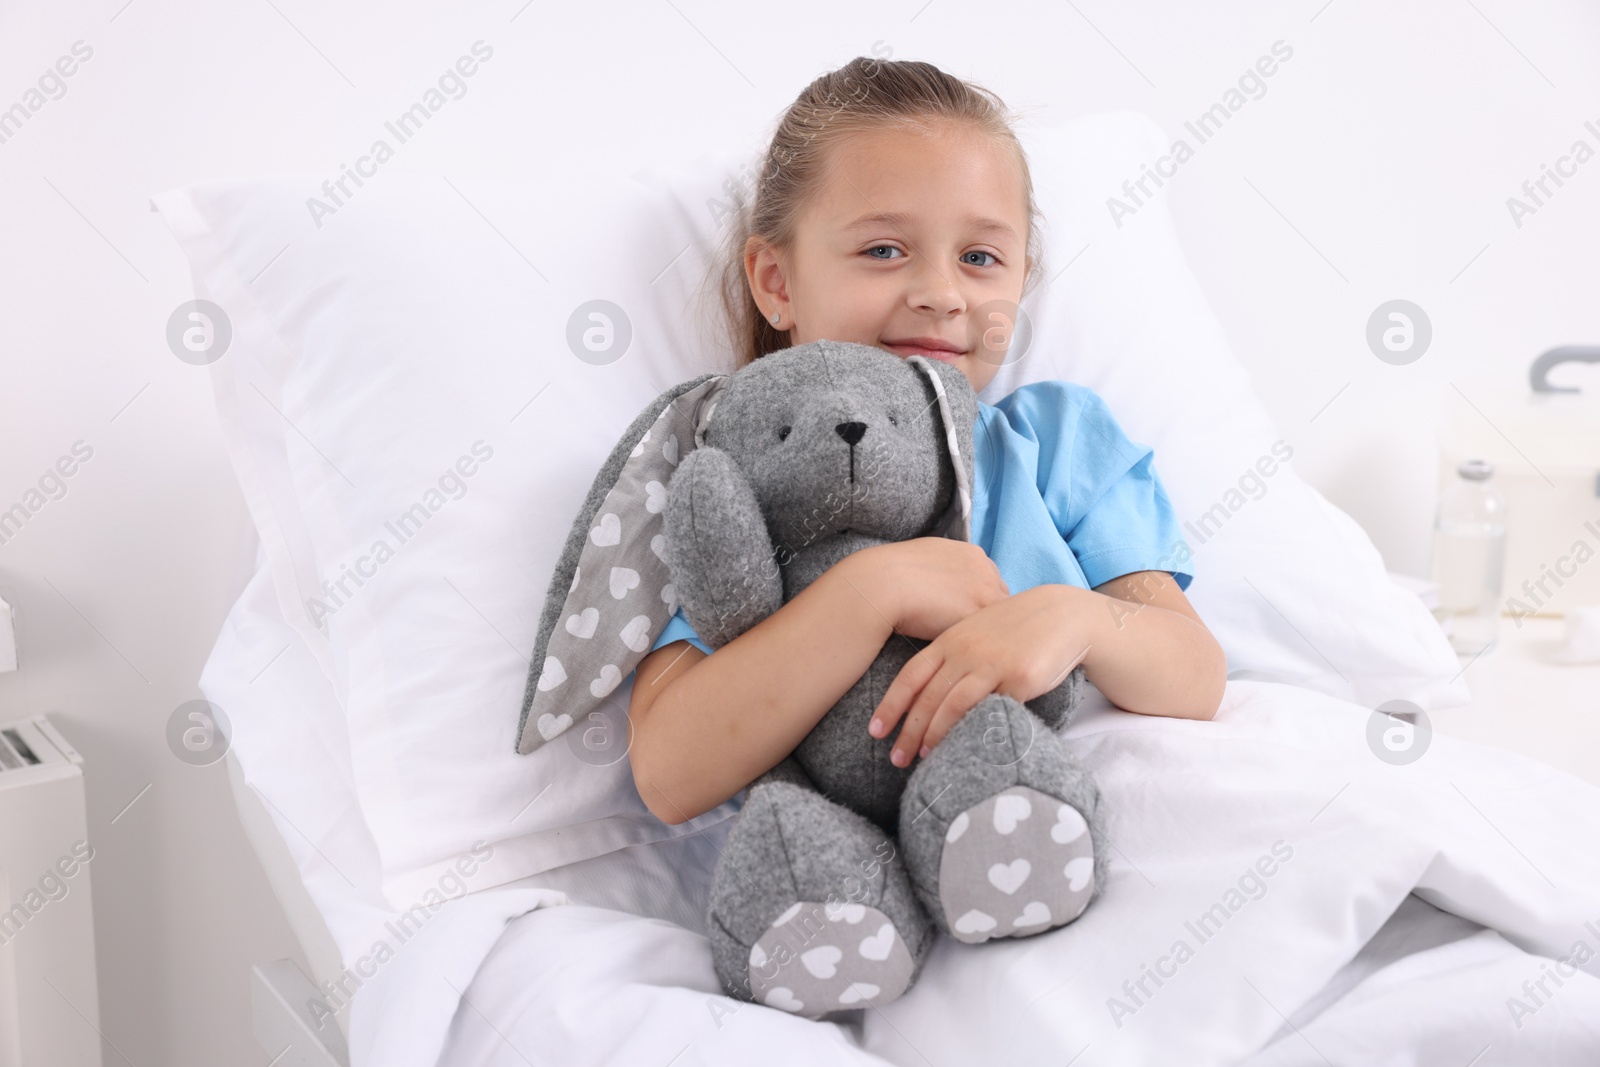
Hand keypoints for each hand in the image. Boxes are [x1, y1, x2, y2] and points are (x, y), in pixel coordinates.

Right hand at [846, 537, 1010, 642]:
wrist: (881, 584)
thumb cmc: (893, 573)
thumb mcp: (926, 559)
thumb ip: (945, 570)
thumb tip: (943, 586)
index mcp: (972, 554)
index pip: (990, 582)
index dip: (979, 602)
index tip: (965, 615)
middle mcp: (986, 569)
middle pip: (999, 600)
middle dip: (986, 617)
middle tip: (970, 636)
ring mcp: (986, 592)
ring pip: (997, 620)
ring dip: (986, 633)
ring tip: (967, 648)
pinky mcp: (979, 617)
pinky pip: (989, 636)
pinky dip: (980, 646)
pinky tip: (964, 654)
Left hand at [867, 585, 1098, 766]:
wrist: (1062, 615)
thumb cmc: (1016, 628)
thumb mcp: (976, 632)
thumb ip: (953, 654)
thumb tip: (927, 692)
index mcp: (950, 639)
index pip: (911, 676)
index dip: (891, 705)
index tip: (875, 731)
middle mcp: (966, 651)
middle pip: (928, 697)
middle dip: (909, 731)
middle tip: (896, 758)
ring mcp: (992, 664)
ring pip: (953, 706)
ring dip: (935, 736)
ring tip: (924, 758)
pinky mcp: (1019, 678)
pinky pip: (991, 711)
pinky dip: (972, 731)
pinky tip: (964, 748)